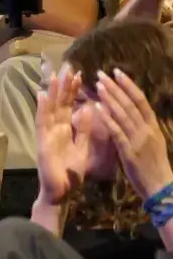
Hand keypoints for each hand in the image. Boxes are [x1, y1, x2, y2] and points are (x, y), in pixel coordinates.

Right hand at [35, 68, 91, 204]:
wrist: (60, 191)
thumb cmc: (70, 173)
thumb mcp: (82, 147)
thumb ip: (83, 129)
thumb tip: (88, 109)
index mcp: (64, 130)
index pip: (69, 106)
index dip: (73, 91)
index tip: (78, 74)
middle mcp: (53, 129)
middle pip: (59, 104)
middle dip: (63, 86)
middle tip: (67, 66)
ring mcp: (46, 135)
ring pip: (50, 109)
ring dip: (52, 92)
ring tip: (55, 74)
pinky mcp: (42, 143)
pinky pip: (42, 123)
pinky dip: (42, 108)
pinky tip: (43, 95)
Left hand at [96, 68, 172, 200]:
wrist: (160, 186)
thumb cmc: (154, 165)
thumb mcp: (152, 142)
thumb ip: (142, 128)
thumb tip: (132, 114)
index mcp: (153, 126)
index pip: (140, 100)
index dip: (128, 85)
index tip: (117, 72)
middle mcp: (147, 129)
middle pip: (130, 103)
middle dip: (115, 87)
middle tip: (100, 73)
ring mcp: (138, 139)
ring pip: (123, 114)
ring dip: (110, 98)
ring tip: (97, 85)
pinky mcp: (129, 151)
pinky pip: (117, 131)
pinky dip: (108, 118)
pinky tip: (98, 108)